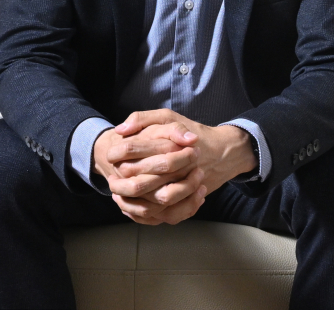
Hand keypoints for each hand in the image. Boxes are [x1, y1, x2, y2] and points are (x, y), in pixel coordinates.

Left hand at [109, 109, 257, 224]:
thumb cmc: (192, 132)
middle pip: (142, 182)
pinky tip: (137, 208)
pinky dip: (150, 215)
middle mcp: (179, 167)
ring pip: (154, 204)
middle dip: (123, 184)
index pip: (135, 149)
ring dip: (134, 203)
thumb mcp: (167, 117)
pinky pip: (169, 215)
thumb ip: (142, 118)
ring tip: (120, 195)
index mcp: (170, 144)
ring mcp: (186, 187)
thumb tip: (120, 130)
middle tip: (112, 181)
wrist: (223, 152)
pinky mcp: (190, 201)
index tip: (110, 155)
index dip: (119, 153)